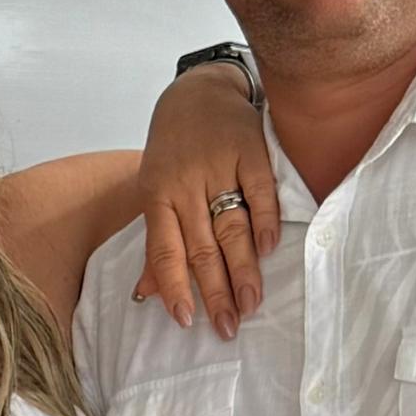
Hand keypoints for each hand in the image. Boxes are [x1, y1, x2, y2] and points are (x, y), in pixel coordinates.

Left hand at [131, 66, 277, 338]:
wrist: (200, 88)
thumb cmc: (175, 148)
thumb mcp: (155, 189)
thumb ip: (158, 242)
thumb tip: (147, 295)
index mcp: (157, 195)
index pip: (165, 250)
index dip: (175, 287)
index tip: (188, 320)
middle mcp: (186, 184)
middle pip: (202, 247)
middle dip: (215, 291)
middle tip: (229, 327)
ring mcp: (219, 167)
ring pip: (231, 226)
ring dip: (243, 269)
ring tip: (251, 303)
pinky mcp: (251, 152)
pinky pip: (260, 192)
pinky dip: (265, 222)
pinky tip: (268, 252)